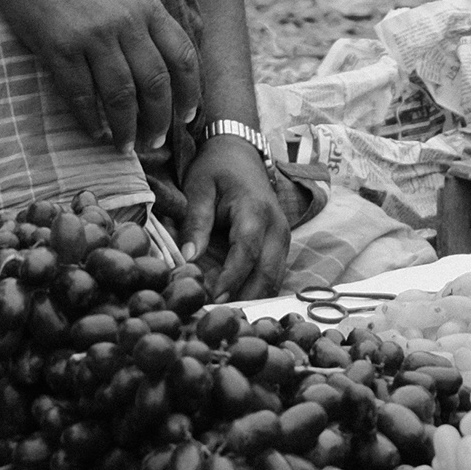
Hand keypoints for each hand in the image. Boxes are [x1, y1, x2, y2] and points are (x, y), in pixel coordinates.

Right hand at [0, 0, 199, 154]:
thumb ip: (145, 16)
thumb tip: (162, 58)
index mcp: (147, 5)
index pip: (183, 56)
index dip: (190, 92)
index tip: (188, 116)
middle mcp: (126, 21)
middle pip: (156, 83)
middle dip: (160, 120)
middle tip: (154, 143)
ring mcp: (92, 34)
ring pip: (121, 95)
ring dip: (126, 127)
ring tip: (125, 145)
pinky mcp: (59, 46)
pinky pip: (81, 93)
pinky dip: (90, 118)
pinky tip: (94, 131)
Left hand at [179, 134, 292, 300]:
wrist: (240, 152)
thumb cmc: (216, 169)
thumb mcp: (198, 188)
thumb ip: (195, 222)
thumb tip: (187, 259)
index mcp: (255, 210)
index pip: (246, 252)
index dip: (230, 278)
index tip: (211, 299)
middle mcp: (277, 227)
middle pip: (268, 273)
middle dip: (244, 299)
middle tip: (216, 317)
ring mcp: (283, 238)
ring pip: (274, 280)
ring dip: (251, 300)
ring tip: (223, 316)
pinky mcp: (281, 246)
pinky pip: (273, 276)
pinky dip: (256, 292)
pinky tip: (234, 303)